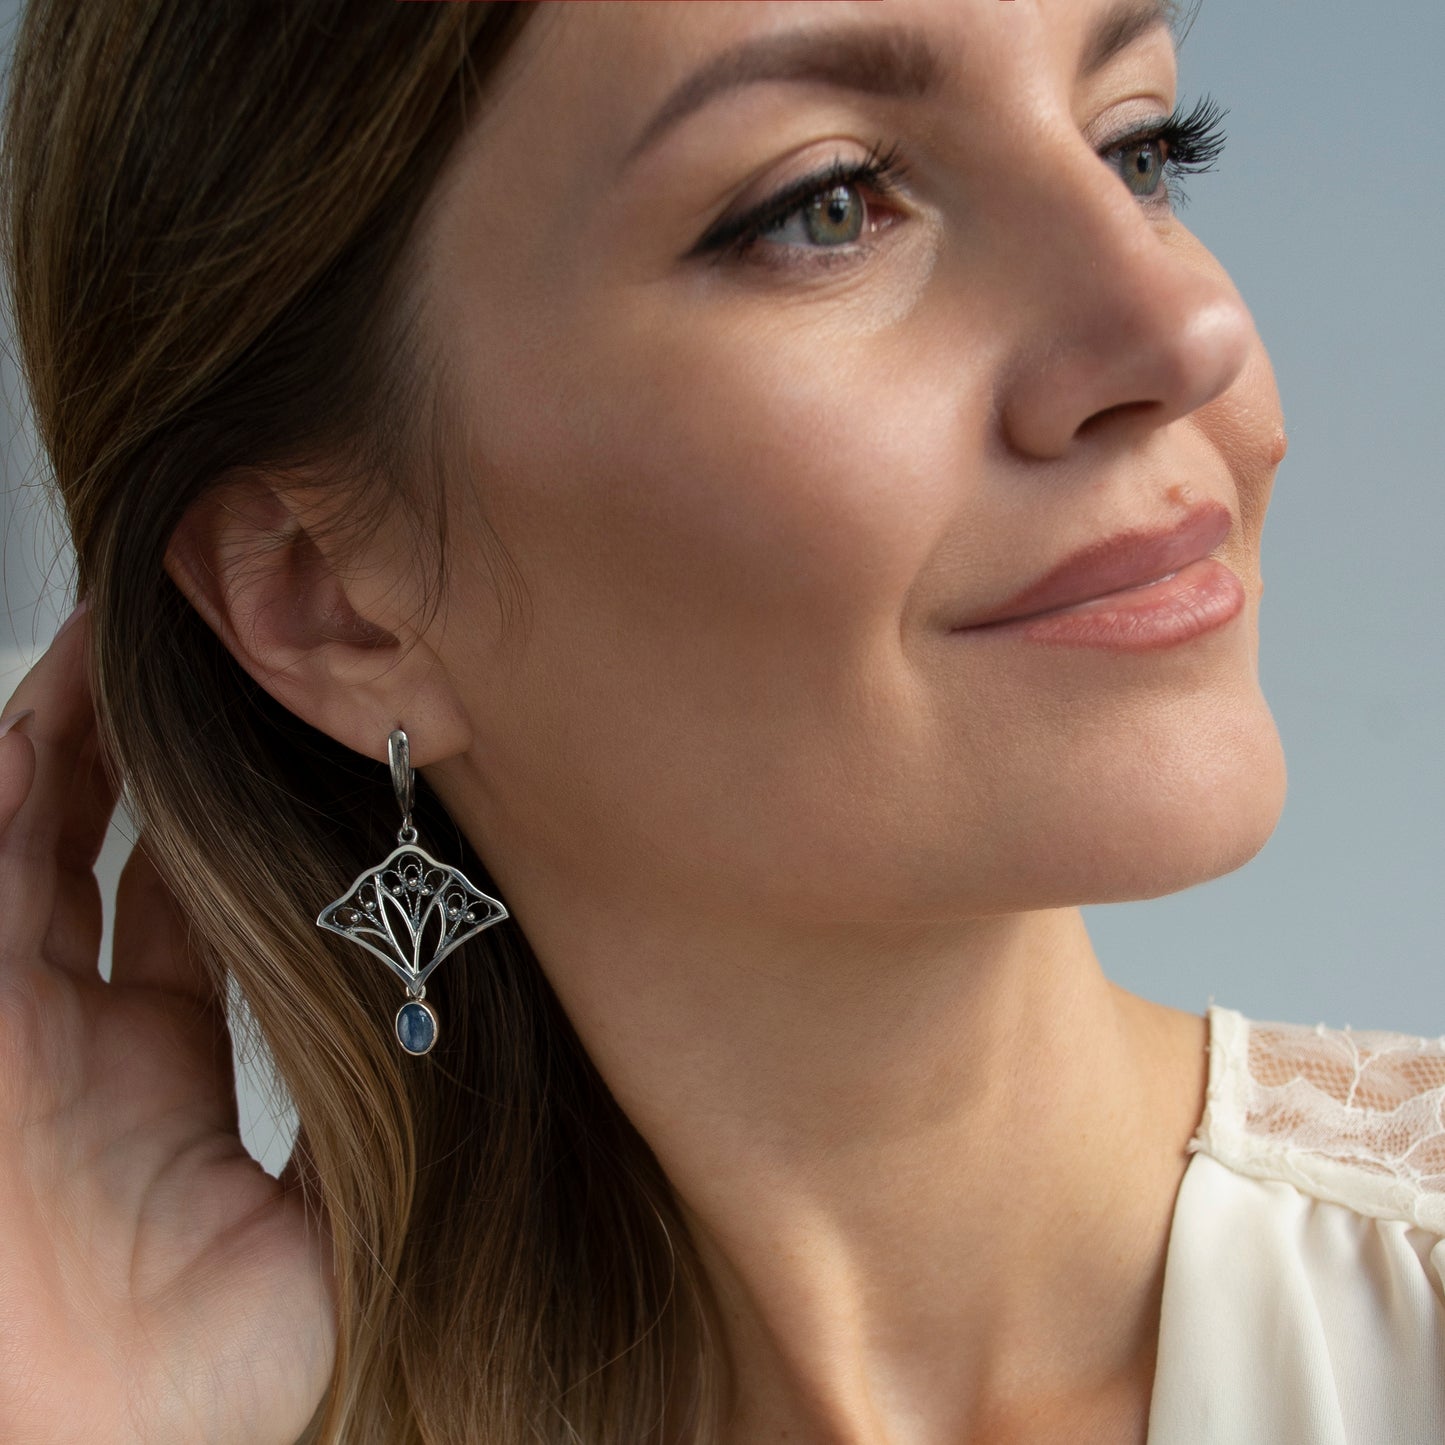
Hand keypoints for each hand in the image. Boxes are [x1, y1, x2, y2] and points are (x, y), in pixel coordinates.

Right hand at [0, 605, 335, 1443]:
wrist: (108, 1428)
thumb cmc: (203, 1376)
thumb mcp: (332, 1242)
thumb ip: (378, 1129)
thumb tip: (451, 1038)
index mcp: (164, 1078)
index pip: (202, 922)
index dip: (243, 839)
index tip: (310, 759)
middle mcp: (89, 1038)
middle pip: (120, 863)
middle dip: (160, 769)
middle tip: (228, 673)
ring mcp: (26, 1018)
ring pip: (49, 842)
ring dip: (89, 743)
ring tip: (145, 648)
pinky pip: (1, 864)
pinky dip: (25, 777)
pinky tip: (70, 702)